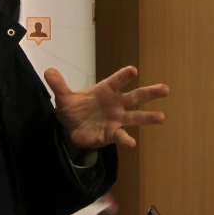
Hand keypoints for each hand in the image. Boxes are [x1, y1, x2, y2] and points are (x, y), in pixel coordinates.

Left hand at [44, 66, 168, 148]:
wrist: (71, 129)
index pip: (117, 81)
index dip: (124, 76)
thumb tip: (48, 71)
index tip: (133, 70)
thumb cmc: (74, 108)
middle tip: (165, 89)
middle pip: (135, 96)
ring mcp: (116, 119)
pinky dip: (126, 139)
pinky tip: (132, 143)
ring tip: (161, 117)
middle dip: (150, 92)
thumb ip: (59, 85)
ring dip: (148, 117)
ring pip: (136, 117)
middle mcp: (116, 103)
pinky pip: (121, 136)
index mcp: (106, 90)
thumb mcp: (64, 97)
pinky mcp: (112, 134)